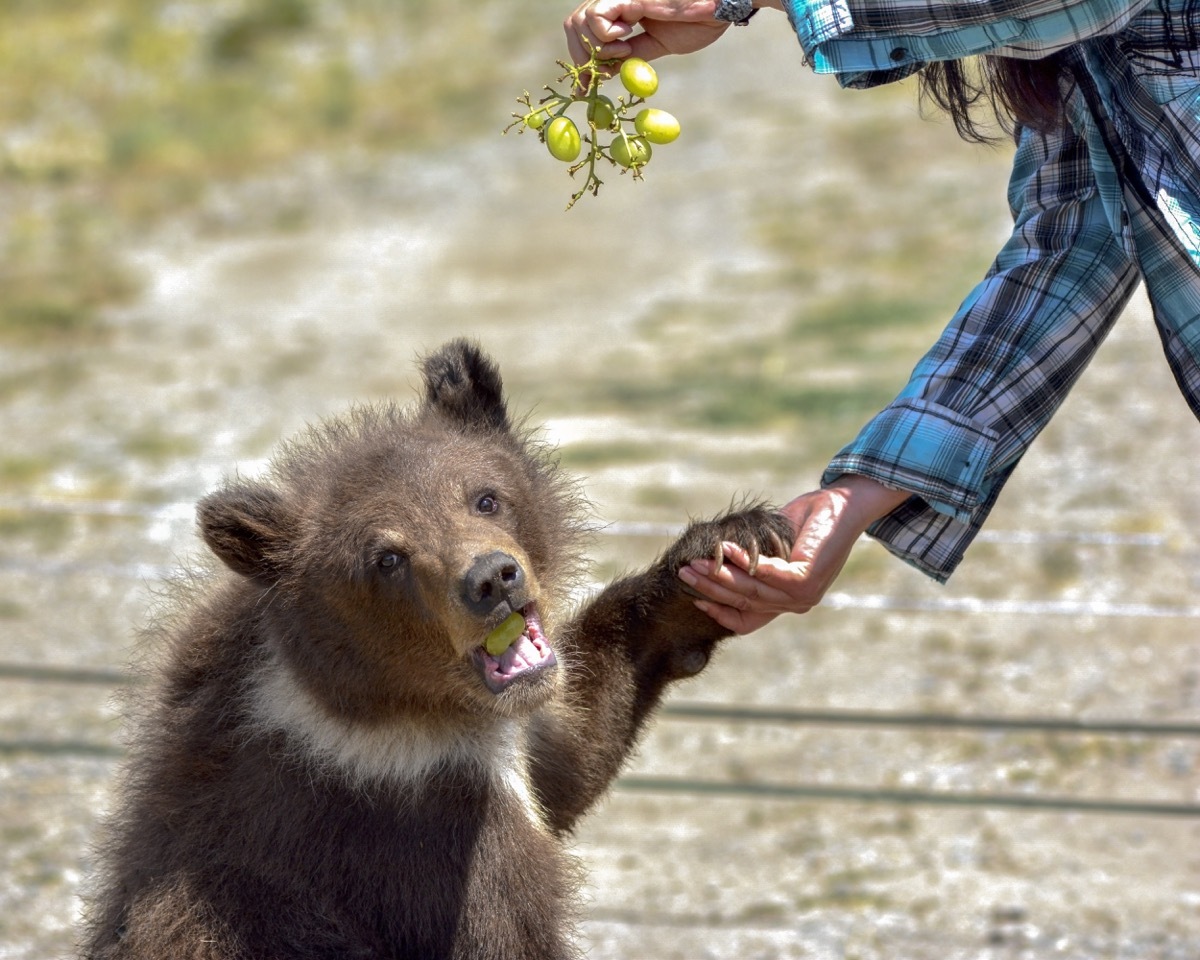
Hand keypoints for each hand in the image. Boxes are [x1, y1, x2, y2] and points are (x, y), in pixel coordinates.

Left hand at [564, 0, 731, 65]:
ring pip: (578, 22)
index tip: (584, 87)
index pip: (581, 32)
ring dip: (597, 47)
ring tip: (624, 51)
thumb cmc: (693, 23)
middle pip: (572, 27)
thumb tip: (606, 72)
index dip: (579, 59)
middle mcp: (614, 2)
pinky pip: (595, 17)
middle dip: (582, 57)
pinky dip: (605, 36)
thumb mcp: (655, 46)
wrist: (716, 10)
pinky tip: (627, 37)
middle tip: (605, 71)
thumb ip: (630, 57)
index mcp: (619, 13)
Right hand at [676, 475, 910, 634]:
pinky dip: (742, 561)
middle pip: (741, 603)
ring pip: (749, 591)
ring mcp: (802, 596)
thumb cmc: (809, 522)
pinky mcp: (806, 581)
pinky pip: (765, 574)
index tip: (693, 597)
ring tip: (695, 563)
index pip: (746, 620)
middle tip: (682, 574)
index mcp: (786, 601)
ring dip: (718, 576)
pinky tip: (725, 548)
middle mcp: (794, 604)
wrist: (844, 505)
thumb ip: (751, 561)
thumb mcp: (773, 547)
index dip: (717, 612)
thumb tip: (713, 562)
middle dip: (708, 589)